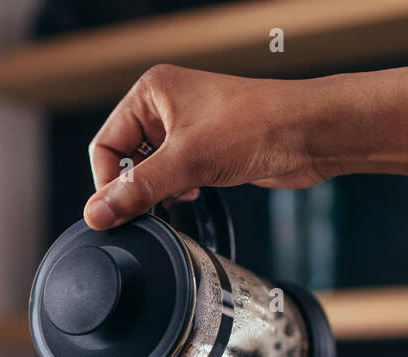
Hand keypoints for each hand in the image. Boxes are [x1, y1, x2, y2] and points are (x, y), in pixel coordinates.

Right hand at [84, 64, 343, 229]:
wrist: (310, 134)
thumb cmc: (259, 125)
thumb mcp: (188, 162)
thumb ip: (138, 190)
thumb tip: (97, 213)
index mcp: (152, 92)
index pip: (105, 145)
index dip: (109, 183)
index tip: (118, 213)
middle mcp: (165, 106)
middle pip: (125, 160)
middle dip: (139, 187)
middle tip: (153, 205)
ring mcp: (186, 129)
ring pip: (151, 172)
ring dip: (160, 191)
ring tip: (182, 193)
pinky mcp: (205, 150)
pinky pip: (174, 177)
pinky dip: (178, 192)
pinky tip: (194, 193)